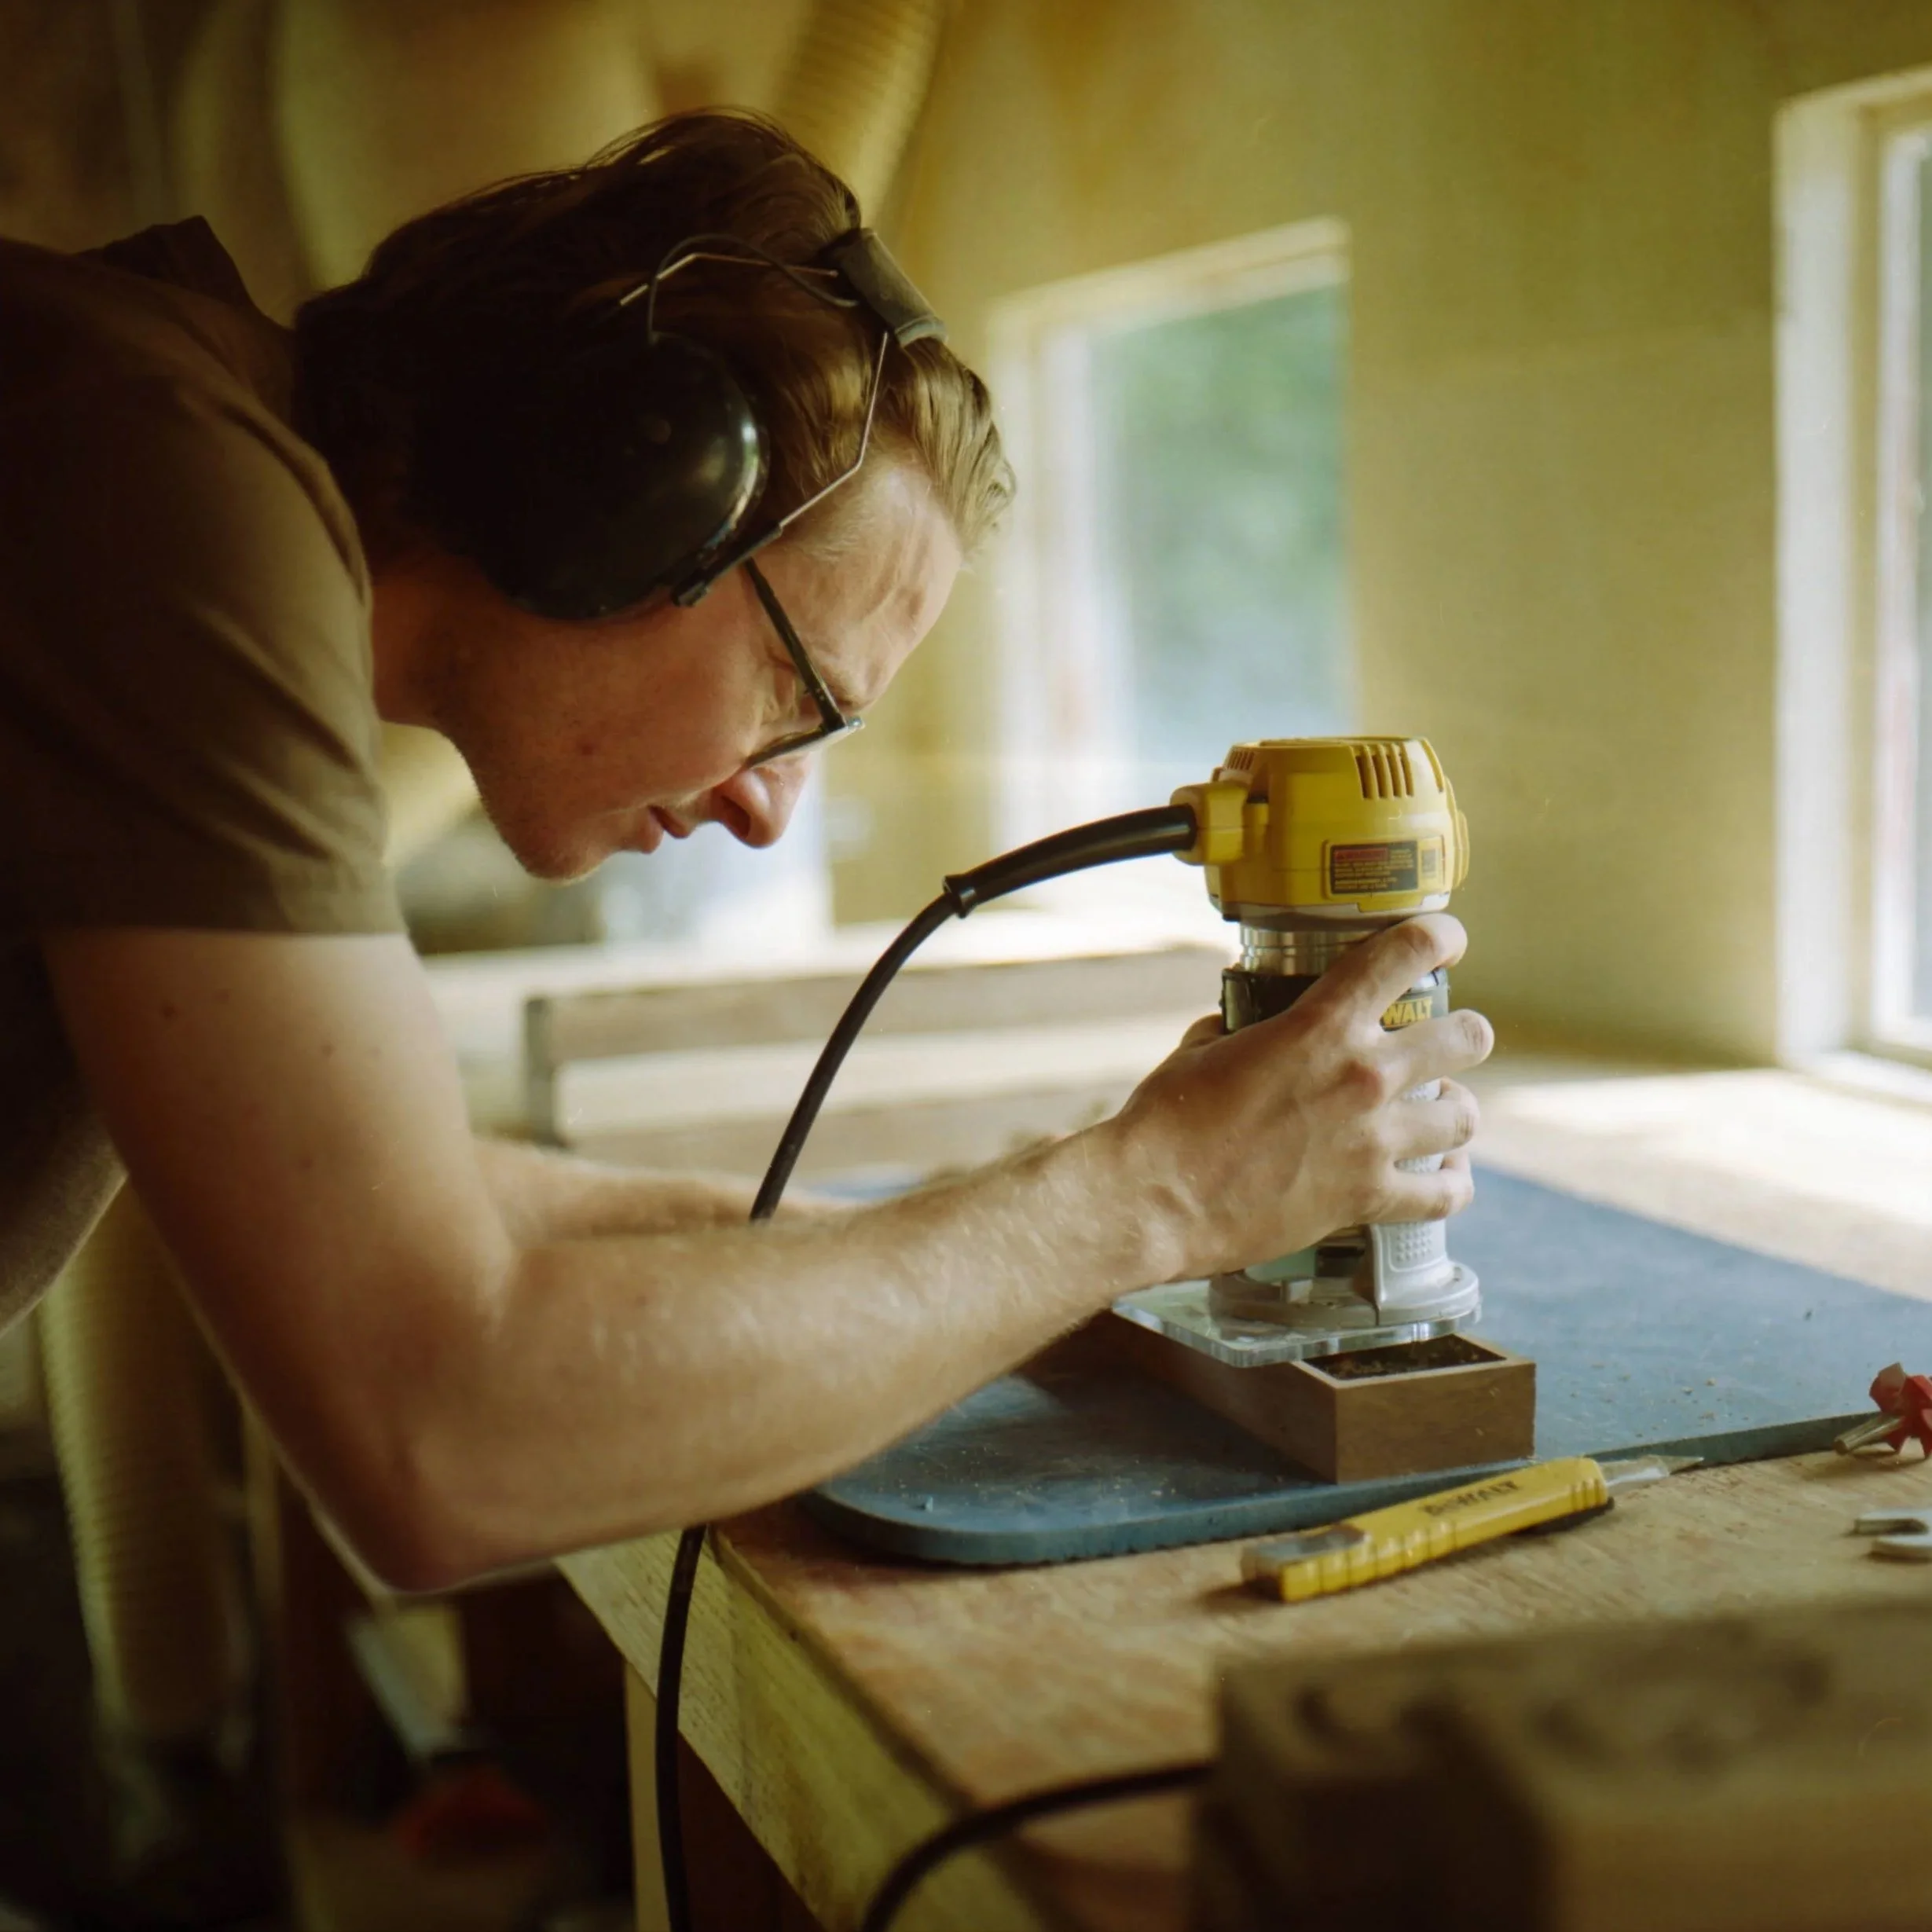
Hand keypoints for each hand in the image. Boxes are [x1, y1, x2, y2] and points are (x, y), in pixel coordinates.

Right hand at [1100, 915, 1492, 1282]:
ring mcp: (1371, 1140)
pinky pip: (1444, 1195)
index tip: (1444, 941)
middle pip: (1464, 1037)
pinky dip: (1451, 1184)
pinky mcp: (1367, 1198)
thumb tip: (1240, 1026)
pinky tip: (1447, 1175)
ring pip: (1464, 1116)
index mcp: (1320, 1026)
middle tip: (1451, 1039)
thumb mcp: (1201, 1049)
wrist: (1156, 1200)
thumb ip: (1238, 1028)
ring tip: (1442, 1109)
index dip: (1438, 938)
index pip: (1406, 953)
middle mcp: (1362, 1076)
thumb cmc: (1167, 1123)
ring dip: (1456, 1108)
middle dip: (1463, 1033)